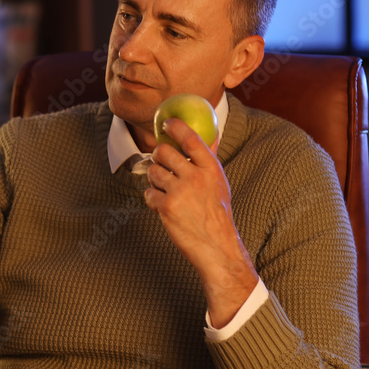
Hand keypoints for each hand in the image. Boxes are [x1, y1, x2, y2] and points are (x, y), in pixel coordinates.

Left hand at [144, 119, 258, 327]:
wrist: (216, 246)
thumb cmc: (217, 214)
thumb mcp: (219, 184)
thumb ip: (208, 162)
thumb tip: (208, 137)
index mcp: (211, 168)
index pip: (191, 138)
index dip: (176, 127)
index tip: (166, 123)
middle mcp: (195, 177)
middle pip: (164, 152)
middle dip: (158, 157)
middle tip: (160, 163)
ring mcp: (180, 191)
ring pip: (153, 172)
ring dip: (155, 180)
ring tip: (166, 191)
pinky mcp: (166, 206)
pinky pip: (148, 193)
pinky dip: (152, 199)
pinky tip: (164, 206)